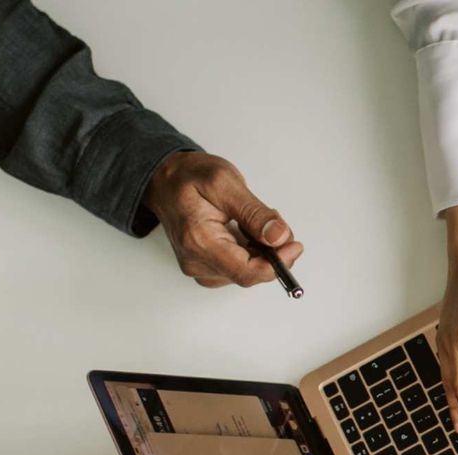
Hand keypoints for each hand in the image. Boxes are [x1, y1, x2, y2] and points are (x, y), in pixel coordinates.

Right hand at [144, 151, 302, 287]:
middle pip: (250, 273)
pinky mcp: (205, 267)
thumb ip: (254, 213)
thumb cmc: (189, 177)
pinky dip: (251, 252)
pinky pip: (238, 268)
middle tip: (273, 220)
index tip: (293, 245)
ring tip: (251, 220)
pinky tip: (244, 231)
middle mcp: (196, 262)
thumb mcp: (226, 183)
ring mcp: (199, 267)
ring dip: (261, 250)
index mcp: (199, 241)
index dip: (277, 264)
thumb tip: (279, 237)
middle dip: (271, 251)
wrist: (164, 180)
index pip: (247, 272)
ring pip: (247, 271)